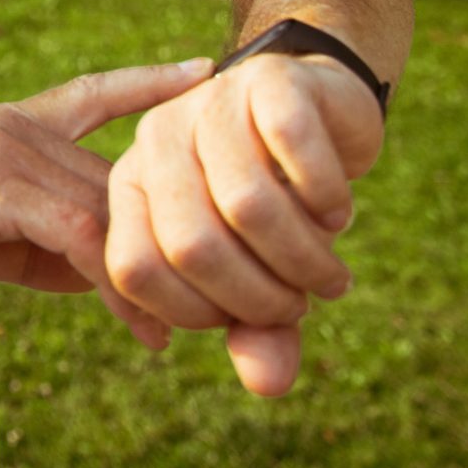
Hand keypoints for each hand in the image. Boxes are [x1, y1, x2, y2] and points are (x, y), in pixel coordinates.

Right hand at [0, 60, 213, 336]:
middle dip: (186, 229)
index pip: (95, 93)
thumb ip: (43, 241)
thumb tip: (105, 272)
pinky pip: (81, 237)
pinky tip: (144, 325)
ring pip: (115, 207)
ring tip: (206, 321)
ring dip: (165, 270)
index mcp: (11, 124)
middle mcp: (18, 125)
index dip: (151, 82)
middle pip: (128, 175)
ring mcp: (7, 149)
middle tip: (240, 284)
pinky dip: (120, 285)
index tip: (204, 71)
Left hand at [103, 52, 386, 395]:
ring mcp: (208, 105)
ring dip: (303, 258)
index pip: (133, 270)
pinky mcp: (268, 82)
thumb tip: (268, 385)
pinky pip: (294, 153)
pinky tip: (337, 212)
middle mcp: (156, 142)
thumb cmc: (276, 201)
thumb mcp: (259, 270)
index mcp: (131, 187)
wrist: (318, 109)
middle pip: (191, 245)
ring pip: (248, 205)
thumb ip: (256, 327)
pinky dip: (326, 200)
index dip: (197, 312)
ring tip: (331, 273)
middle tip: (305, 301)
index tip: (250, 319)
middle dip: (261, 296)